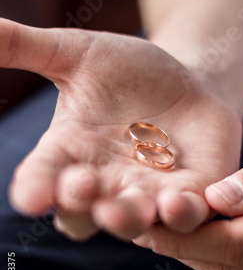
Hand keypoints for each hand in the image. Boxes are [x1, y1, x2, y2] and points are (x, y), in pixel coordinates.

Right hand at [1, 18, 241, 240]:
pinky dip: (181, 215)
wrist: (184, 80)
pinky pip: (184, 216)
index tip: (29, 197)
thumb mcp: (77, 53)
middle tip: (80, 185)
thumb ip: (25, 46)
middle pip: (82, 213)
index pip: (44, 177)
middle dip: (79, 206)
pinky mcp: (190, 192)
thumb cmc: (126, 71)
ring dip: (127, 218)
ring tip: (129, 205)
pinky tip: (178, 202)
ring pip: (132, 223)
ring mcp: (147, 193)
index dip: (35, 189)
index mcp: (70, 153)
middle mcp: (104, 181)